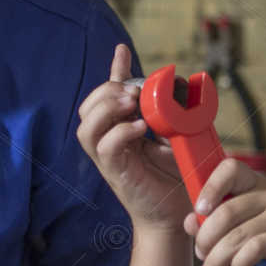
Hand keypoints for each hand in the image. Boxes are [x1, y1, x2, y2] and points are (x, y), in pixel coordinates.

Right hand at [75, 43, 188, 230]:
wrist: (179, 216)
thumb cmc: (176, 179)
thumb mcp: (175, 137)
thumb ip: (168, 114)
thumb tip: (176, 85)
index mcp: (120, 131)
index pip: (106, 96)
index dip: (113, 71)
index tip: (123, 50)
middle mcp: (109, 143)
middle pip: (87, 109)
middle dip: (106, 93)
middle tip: (132, 92)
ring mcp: (109, 160)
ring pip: (87, 128)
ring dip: (107, 110)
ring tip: (131, 105)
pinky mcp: (116, 174)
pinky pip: (105, 148)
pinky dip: (119, 133)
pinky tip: (140, 128)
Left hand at [189, 159, 265, 265]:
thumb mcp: (243, 230)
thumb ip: (215, 223)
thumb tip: (190, 222)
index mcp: (257, 185)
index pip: (231, 168)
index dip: (211, 187)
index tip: (199, 209)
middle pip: (226, 212)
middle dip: (206, 239)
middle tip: (201, 257)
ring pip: (237, 235)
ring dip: (216, 260)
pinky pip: (255, 249)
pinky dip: (238, 264)